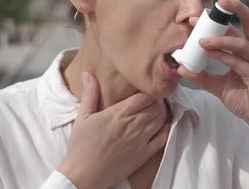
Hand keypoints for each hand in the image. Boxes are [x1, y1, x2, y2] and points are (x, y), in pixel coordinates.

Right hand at [57, 72, 168, 188]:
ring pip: (162, 118)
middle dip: (157, 99)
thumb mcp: (82, 117)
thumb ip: (90, 94)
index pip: (145, 96)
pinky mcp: (145, 154)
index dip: (149, 90)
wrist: (83, 176)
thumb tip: (88, 73)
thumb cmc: (80, 147)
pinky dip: (167, 127)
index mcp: (118, 114)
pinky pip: (164, 137)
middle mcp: (133, 125)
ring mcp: (141, 140)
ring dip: (163, 111)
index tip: (146, 89)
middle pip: (156, 105)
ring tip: (157, 109)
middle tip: (153, 98)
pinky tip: (163, 124)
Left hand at [177, 0, 248, 161]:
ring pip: (243, 45)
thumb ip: (203, 77)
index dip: (223, 18)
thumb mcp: (220, 87)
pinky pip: (242, 64)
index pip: (239, 28)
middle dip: (237, 10)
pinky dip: (226, 57)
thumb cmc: (247, 102)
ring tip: (201, 40)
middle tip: (219, 1)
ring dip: (222, 40)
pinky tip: (212, 54)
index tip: (201, 14)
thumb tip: (183, 68)